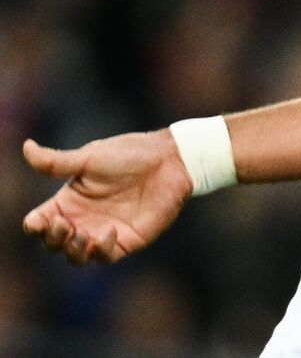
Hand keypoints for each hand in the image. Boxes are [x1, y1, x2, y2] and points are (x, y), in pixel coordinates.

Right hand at [20, 131, 193, 266]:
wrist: (170, 160)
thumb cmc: (129, 154)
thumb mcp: (89, 157)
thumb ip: (57, 162)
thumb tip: (25, 147)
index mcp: (69, 201)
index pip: (39, 223)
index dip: (34, 226)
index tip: (40, 220)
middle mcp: (83, 219)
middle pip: (53, 243)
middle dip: (52, 239)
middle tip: (62, 225)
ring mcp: (103, 232)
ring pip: (76, 257)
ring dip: (72, 250)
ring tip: (81, 234)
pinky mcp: (126, 240)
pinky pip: (106, 257)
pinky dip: (101, 251)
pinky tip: (107, 232)